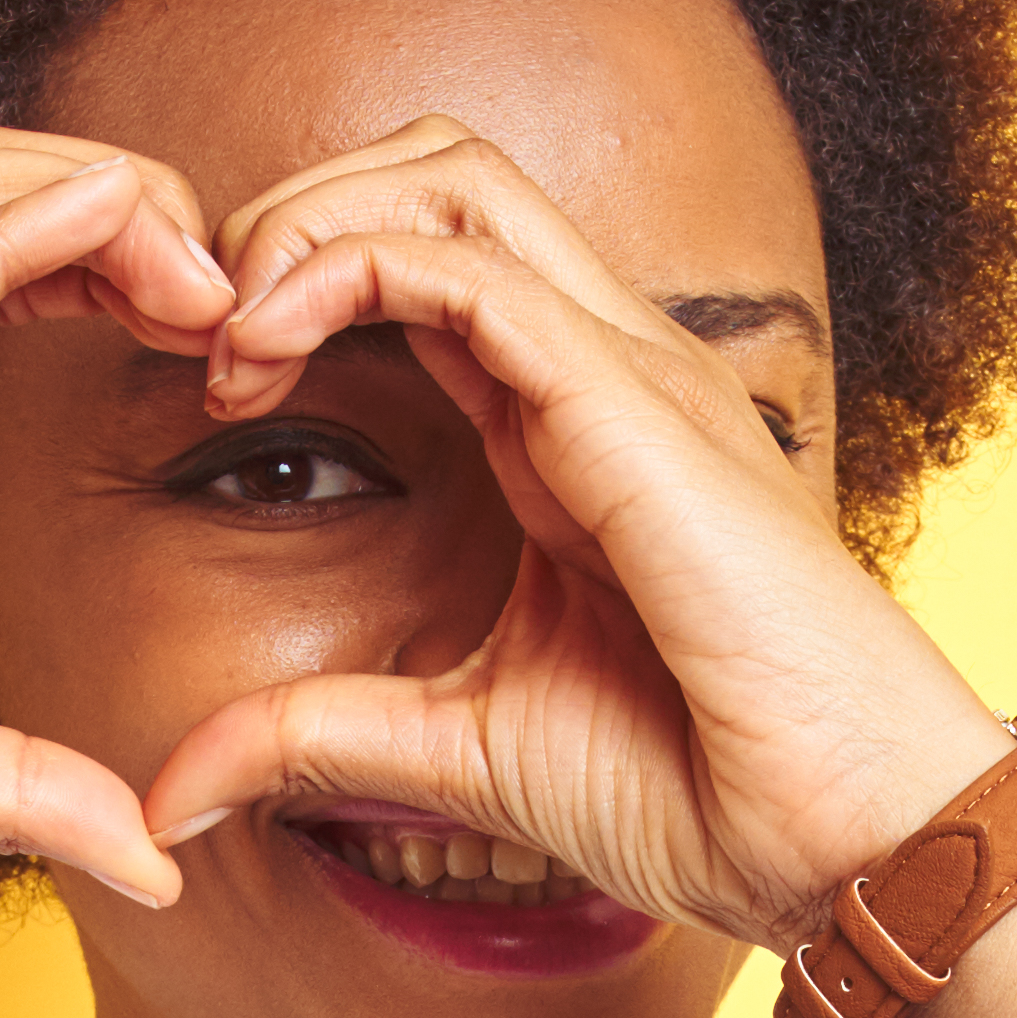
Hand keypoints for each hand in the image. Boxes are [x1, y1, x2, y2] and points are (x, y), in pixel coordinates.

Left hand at [124, 122, 1016, 941]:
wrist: (844, 845)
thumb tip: (172, 794)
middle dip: (291, 213)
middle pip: (433, 172)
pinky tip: (268, 350)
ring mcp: (631, 371)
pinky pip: (470, 273)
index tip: (212, 385)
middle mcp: (605, 366)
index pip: (424, 256)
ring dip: (307, 222)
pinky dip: (345, 271)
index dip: (296, 279)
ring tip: (229, 332)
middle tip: (203, 332)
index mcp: (569, 421)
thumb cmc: (704, 792)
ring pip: (448, 180)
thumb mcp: (457, 751)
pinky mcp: (635, 409)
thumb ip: (318, 740)